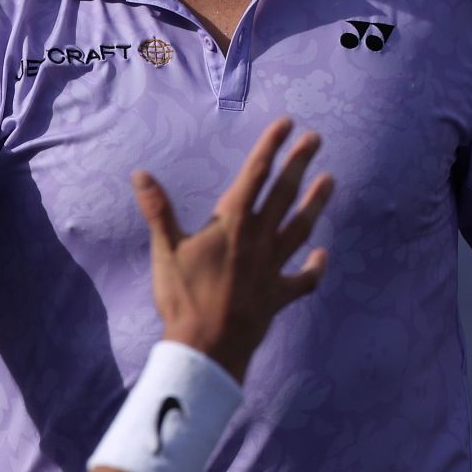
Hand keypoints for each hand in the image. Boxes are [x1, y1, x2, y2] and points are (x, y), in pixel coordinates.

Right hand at [133, 118, 332, 379]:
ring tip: (330, 181)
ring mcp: (272, 267)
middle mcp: (258, 239)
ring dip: (315, 203)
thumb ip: (158, 210)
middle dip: (299, 164)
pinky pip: (303, 279)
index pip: (255, 176)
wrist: (208, 346)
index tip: (286, 124)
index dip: (270, 147)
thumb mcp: (166, 250)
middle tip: (316, 139)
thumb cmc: (184, 297)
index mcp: (232, 223)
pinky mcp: (278, 295)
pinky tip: (322, 255)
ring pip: (300, 228)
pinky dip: (314, 267)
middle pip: (283, 194)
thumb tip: (141, 174)